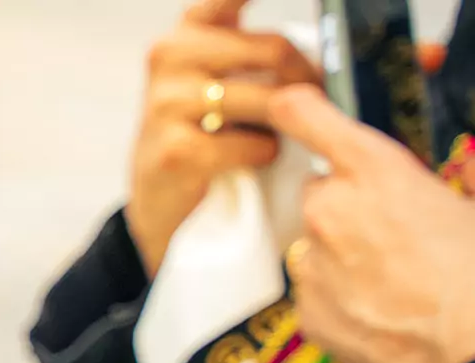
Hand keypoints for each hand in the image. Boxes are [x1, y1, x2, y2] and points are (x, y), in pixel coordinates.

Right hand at [126, 0, 320, 274]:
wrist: (158, 202)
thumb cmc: (207, 133)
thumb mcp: (223, 77)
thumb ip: (259, 49)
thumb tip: (334, 40)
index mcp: (189, 29)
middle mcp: (169, 55)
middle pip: (275, 49)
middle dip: (308, 79)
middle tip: (316, 100)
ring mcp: (167, 102)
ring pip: (270, 100)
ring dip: (287, 123)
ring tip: (276, 134)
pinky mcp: (177, 149)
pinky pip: (255, 144)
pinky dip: (264, 156)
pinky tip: (249, 161)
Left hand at [272, 86, 474, 362]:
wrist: (469, 352)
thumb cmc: (474, 281)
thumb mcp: (473, 206)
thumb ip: (459, 176)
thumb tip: (467, 165)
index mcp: (374, 172)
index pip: (307, 117)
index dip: (298, 108)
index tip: (290, 104)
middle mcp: (331, 213)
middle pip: (321, 193)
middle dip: (350, 204)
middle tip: (396, 228)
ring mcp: (313, 266)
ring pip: (316, 246)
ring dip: (344, 254)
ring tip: (397, 275)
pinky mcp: (308, 313)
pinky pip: (316, 292)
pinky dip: (341, 296)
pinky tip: (383, 307)